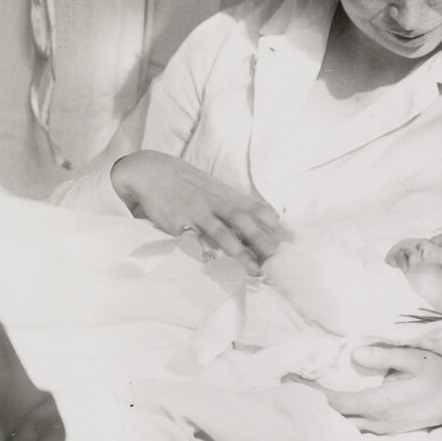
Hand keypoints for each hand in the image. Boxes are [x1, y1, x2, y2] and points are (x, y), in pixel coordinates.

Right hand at [110, 150, 282, 269]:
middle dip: (261, 240)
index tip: (290, 240)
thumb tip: (267, 218)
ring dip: (238, 252)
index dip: (273, 224)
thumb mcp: (215, 188)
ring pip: (220, 233)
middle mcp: (214, 202)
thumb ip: (237, 203)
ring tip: (253, 270)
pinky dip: (203, 252)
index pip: (255, 208)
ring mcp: (195, 213)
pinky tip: (214, 265)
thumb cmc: (188, 183)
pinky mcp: (175, 223)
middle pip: (242, 221)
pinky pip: (192, 240)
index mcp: (225, 194)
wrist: (151, 170)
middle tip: (277, 259)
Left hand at [286, 344, 441, 433]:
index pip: (336, 404)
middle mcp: (378, 422)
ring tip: (306, 396)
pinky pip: (358, 429)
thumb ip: (384, 355)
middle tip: (289, 387)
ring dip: (325, 414)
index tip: (289, 379)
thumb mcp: (414, 357)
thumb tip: (356, 353)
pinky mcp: (389, 431)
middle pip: (335, 420)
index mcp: (380, 403)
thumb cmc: (439, 374)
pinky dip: (341, 419)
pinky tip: (333, 408)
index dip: (311, 394)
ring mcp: (384, 430)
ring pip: (345, 428)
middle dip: (311, 405)